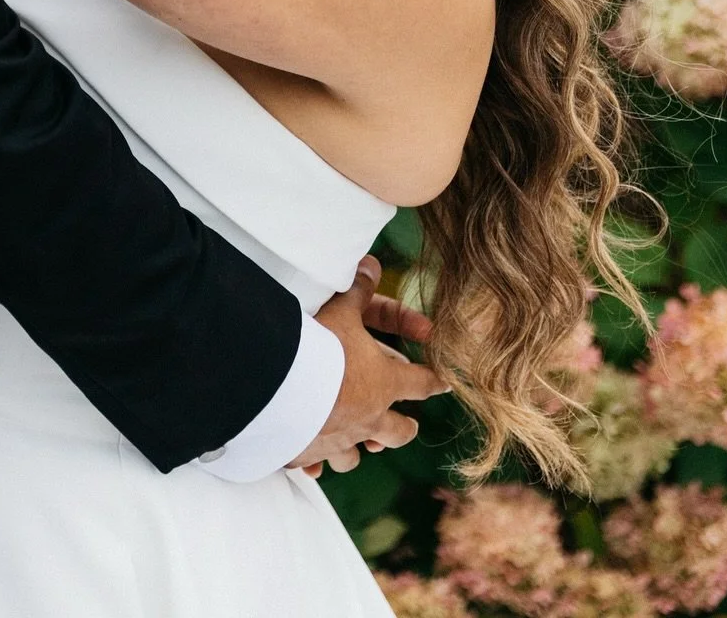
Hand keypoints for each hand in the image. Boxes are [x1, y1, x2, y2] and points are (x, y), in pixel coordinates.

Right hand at [288, 257, 447, 475]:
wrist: (280, 389)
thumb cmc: (319, 347)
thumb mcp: (340, 310)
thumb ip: (357, 290)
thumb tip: (371, 262)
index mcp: (383, 384)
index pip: (420, 383)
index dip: (435, 381)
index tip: (447, 384)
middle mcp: (367, 418)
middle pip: (397, 431)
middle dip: (402, 428)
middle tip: (407, 426)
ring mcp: (339, 440)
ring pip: (357, 455)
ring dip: (359, 448)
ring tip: (356, 442)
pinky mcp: (308, 453)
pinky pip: (316, 464)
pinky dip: (315, 462)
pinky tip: (311, 463)